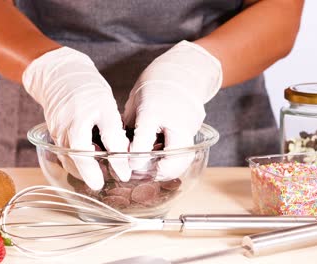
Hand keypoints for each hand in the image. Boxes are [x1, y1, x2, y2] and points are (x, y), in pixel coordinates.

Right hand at [23, 47, 130, 189]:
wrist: (60, 73)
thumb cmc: (87, 88)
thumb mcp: (106, 109)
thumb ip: (114, 136)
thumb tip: (124, 163)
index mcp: (76, 128)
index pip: (85, 159)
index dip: (97, 172)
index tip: (112, 179)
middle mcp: (63, 134)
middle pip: (75, 163)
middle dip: (90, 174)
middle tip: (105, 179)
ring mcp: (56, 135)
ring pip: (69, 159)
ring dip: (83, 168)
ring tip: (100, 170)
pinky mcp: (55, 134)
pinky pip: (66, 152)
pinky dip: (77, 158)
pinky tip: (90, 157)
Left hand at [123, 40, 221, 179]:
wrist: (183, 71)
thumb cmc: (154, 83)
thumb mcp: (136, 100)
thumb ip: (131, 123)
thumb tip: (120, 146)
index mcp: (153, 109)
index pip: (144, 138)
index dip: (137, 157)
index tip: (131, 166)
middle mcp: (174, 119)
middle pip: (173, 155)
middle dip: (161, 171)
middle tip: (149, 175)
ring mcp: (189, 125)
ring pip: (184, 157)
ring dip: (171, 169)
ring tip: (157, 172)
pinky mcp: (196, 129)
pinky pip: (187, 151)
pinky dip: (177, 160)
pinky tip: (166, 162)